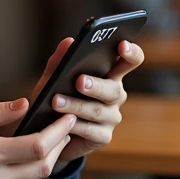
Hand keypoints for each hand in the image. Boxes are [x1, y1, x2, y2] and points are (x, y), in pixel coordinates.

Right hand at [0, 99, 75, 178]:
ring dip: (45, 161)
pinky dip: (27, 174)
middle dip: (60, 146)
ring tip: (49, 142)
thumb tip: (23, 104)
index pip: (37, 145)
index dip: (58, 132)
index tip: (67, 119)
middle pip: (43, 165)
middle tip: (65, 128)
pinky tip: (25, 160)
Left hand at [39, 37, 143, 163]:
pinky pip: (91, 130)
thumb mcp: (52, 79)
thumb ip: (59, 61)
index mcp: (110, 75)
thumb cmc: (55, 99)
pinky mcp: (103, 137)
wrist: (49, 132)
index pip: (130, 61)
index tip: (122, 45)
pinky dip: (75, 125)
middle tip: (79, 81)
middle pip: (113, 89)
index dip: (131, 53)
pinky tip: (63, 122)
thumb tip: (69, 41)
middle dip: (96, 85)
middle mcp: (115, 95)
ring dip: (76, 105)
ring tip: (56, 101)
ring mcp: (111, 117)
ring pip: (98, 110)